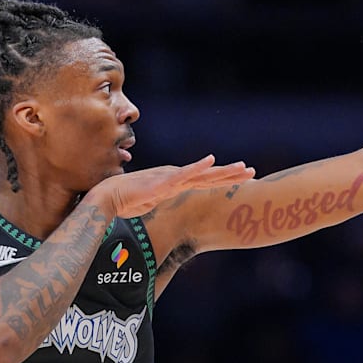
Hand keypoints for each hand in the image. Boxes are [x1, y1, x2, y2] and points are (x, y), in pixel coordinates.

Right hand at [92, 155, 255, 218]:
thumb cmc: (129, 200)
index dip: (225, 180)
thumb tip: (168, 202)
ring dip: (223, 171)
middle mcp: (178, 178)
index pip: (206, 182)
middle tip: (253, 172)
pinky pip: (183, 175)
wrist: (109, 197)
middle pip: (209, 177)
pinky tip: (210, 161)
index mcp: (177, 183)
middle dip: (232, 175)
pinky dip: (197, 167)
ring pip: (202, 175)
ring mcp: (171, 179)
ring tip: (242, 167)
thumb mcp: (154, 202)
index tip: (244, 179)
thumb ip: (164, 199)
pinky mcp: (162, 183)